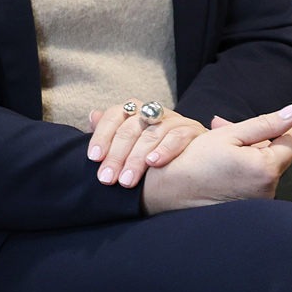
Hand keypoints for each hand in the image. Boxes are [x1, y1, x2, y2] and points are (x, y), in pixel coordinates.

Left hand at [86, 102, 207, 190]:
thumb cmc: (153, 151)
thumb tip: (92, 116)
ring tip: (127, 180)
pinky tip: (154, 163)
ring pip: (151, 134)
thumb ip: (110, 132)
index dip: (102, 136)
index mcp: (134, 111)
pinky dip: (164, 149)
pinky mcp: (193, 130)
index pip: (113, 117)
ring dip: (136, 159)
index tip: (94, 158)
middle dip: (116, 156)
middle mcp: (152, 111)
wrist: (198, 158)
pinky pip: (178, 136)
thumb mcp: (129, 143)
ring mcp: (174, 119)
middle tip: (108, 179)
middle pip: (130, 128)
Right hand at [141, 106, 291, 213]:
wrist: (166, 193)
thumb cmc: (192, 160)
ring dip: (250, 154)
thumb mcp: (227, 136)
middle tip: (230, 126)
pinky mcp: (248, 210)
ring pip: (262, 169)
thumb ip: (265, 124)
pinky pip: (253, 182)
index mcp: (264, 168)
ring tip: (220, 143)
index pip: (290, 143)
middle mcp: (267, 190)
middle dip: (261, 139)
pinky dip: (244, 169)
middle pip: (274, 157)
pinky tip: (222, 162)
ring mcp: (258, 203)